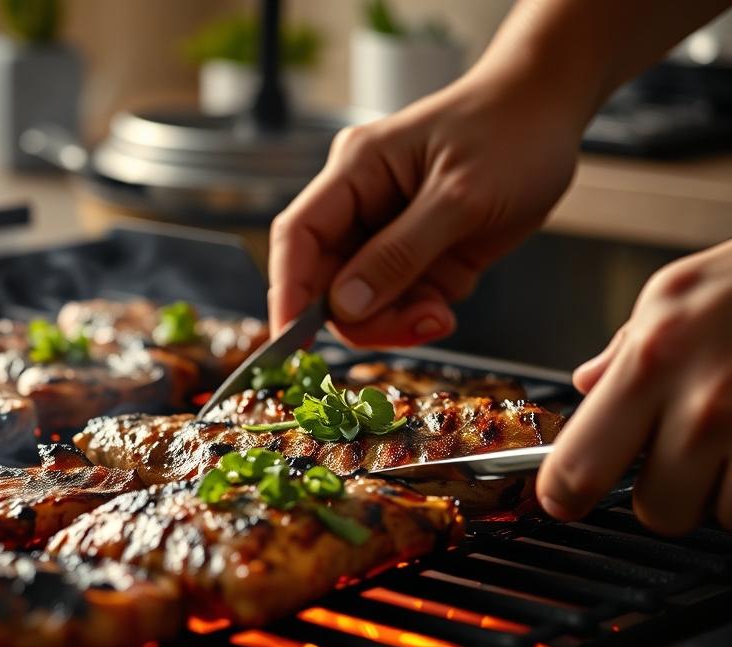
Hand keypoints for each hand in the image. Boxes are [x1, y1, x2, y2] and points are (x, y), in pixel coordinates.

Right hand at [268, 66, 582, 345]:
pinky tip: (447, 305)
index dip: (287, 291)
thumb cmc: (511, 133)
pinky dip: (419, 314)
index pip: (298, 236)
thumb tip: (343, 306)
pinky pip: (401, 300)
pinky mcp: (419, 253)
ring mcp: (389, 232)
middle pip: (328, 280)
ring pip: (364, 300)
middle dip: (361, 316)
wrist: (551, 111)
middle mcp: (361, 204)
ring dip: (396, 320)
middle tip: (413, 326)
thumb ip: (400, 253)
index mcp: (356, 172)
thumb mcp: (461, 197)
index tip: (291, 343)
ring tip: (439, 315)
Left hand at [538, 243, 731, 534]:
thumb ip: (626, 348)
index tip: (567, 497)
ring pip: (724, 518)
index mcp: (653, 361)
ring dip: (728, 494)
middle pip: (657, 511)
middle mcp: (706, 404)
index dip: (565, 492)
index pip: (578, 466)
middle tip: (684, 458)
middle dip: (666, 494)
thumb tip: (586, 385)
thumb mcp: (678, 292)